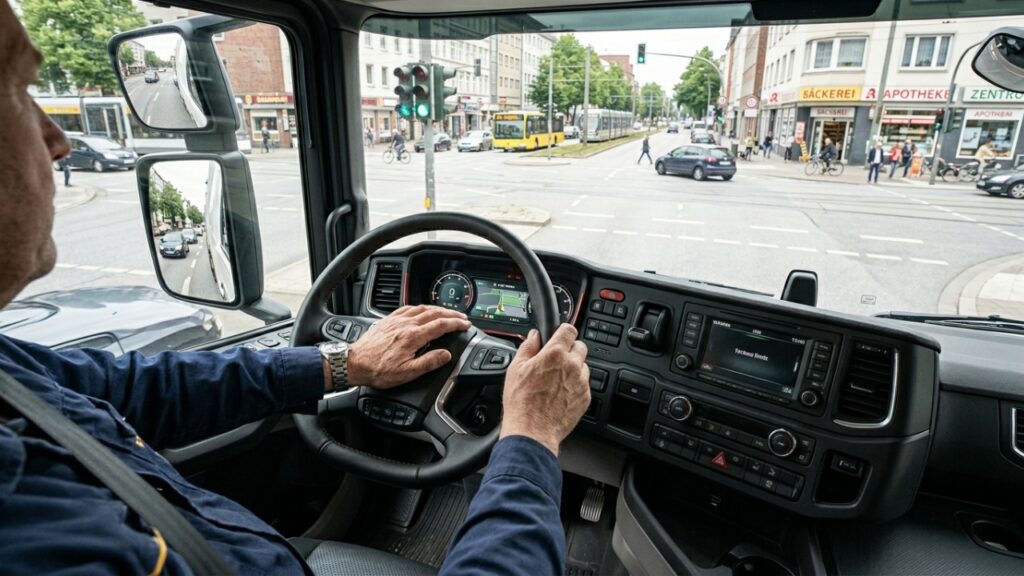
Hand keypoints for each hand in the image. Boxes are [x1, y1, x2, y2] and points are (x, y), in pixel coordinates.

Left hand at [347, 305, 472, 389]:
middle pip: (434, 313)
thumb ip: (429, 362)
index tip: (466, 324)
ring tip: (447, 313)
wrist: (354, 363)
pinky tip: (422, 310)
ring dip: (437, 309)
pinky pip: (408, 308)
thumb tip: (446, 355)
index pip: (441, 325)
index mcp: (413, 336)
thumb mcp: (407, 373)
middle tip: (461, 317)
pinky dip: (420, 307)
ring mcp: (396, 320)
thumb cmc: (378, 370)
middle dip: (451, 313)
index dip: (456, 323)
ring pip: (422, 308)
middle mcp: (405, 324)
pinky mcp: (388, 320)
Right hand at [500, 324, 589, 456]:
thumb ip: (527, 347)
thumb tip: (534, 336)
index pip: (569, 330)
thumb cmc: (522, 402)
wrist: (532, 431)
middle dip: (569, 350)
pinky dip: (575, 386)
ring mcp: (581, 382)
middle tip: (556, 360)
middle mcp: (572, 365)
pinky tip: (560, 393)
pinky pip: (584, 384)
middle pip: (580, 346)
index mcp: (555, 354)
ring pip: (583, 366)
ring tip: (556, 380)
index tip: (560, 336)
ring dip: (573, 368)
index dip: (563, 332)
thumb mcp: (516, 369)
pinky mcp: (585, 398)